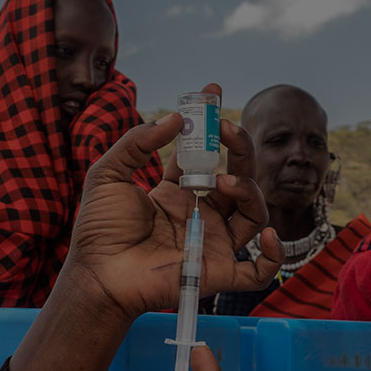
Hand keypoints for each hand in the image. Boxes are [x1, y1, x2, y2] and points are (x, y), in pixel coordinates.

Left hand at [63, 83, 281, 320]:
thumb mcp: (108, 175)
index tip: (212, 95)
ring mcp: (211, 244)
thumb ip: (138, 142)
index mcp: (175, 194)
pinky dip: (273, 254)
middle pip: (237, 178)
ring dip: (249, 191)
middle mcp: (199, 216)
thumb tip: (175, 119)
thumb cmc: (98, 230)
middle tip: (227, 128)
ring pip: (253, 214)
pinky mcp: (216, 273)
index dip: (211, 128)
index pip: (204, 157)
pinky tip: (265, 234)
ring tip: (224, 181)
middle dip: (239, 149)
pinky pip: (258, 270)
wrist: (97, 275)